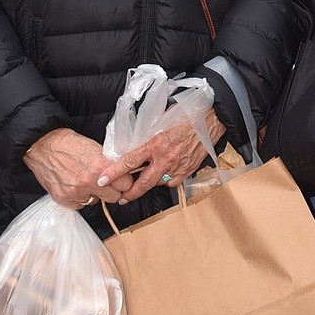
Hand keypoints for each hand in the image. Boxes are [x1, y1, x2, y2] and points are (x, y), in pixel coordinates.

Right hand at [23, 128, 133, 209]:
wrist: (42, 145)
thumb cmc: (67, 143)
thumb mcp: (94, 147)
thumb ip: (108, 162)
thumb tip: (121, 170)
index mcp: (99, 166)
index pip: (126, 184)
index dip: (124, 181)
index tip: (122, 179)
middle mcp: (88, 182)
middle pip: (115, 197)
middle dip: (113, 190)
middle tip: (107, 183)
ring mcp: (75, 192)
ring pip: (96, 202)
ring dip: (95, 194)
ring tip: (87, 181)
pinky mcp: (63, 199)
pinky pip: (80, 205)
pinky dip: (79, 197)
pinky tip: (75, 186)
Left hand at [96, 108, 225, 203]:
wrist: (212, 121)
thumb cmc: (188, 117)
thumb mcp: (162, 121)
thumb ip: (148, 133)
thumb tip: (136, 139)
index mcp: (156, 144)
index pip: (130, 161)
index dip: (114, 173)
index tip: (102, 180)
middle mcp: (166, 158)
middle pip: (143, 183)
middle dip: (130, 193)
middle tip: (122, 198)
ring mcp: (178, 167)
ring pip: (158, 183)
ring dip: (150, 183)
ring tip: (145, 181)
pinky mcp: (188, 171)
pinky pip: (173, 181)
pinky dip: (167, 179)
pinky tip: (166, 173)